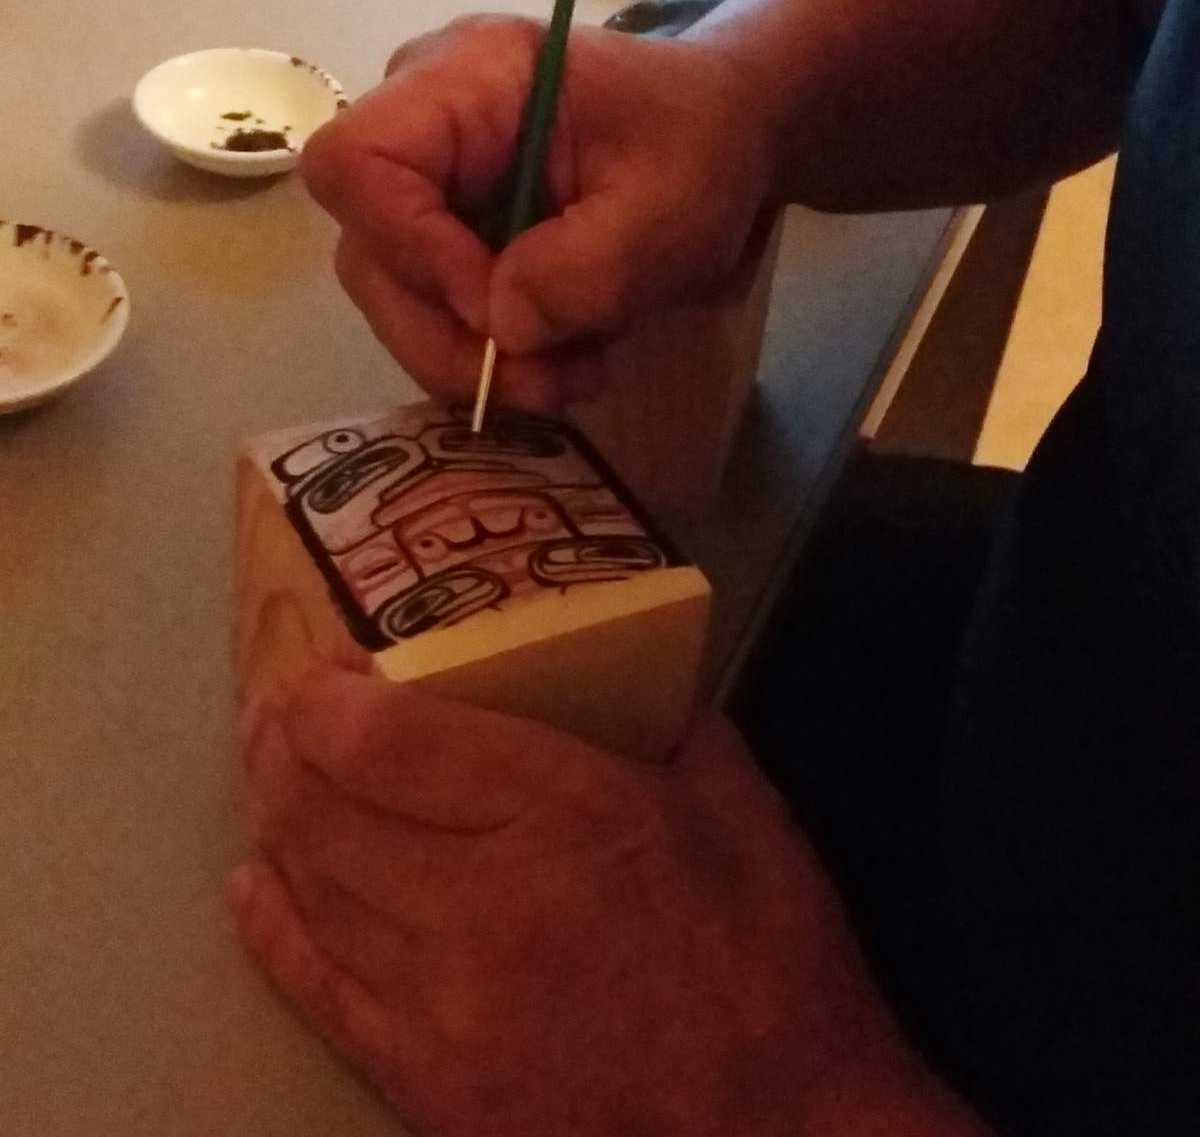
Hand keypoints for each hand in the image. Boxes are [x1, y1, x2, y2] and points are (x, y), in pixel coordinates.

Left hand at [233, 671, 978, 1136]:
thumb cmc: (776, 968)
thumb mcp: (743, 812)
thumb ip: (671, 727)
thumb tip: (622, 677)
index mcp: (563, 815)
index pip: (384, 741)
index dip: (324, 696)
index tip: (322, 667)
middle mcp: (479, 904)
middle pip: (323, 807)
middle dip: (282, 743)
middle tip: (281, 708)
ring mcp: (440, 1007)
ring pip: (311, 889)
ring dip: (276, 817)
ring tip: (274, 772)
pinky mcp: (426, 1088)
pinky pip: (317, 992)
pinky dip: (273, 927)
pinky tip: (256, 884)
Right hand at [301, 15, 772, 410]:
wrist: (723, 130)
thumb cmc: (701, 143)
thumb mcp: (670, 209)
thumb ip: (585, 268)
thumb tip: (499, 327)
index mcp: (468, 76)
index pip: (358, 161)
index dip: (406, 248)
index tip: (493, 308)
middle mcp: (421, 119)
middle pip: (366, 246)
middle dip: (445, 334)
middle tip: (544, 379)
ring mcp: (425, 176)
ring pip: (390, 292)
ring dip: (468, 357)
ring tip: (568, 375)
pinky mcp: (442, 226)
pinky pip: (426, 305)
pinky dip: (483, 352)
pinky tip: (556, 358)